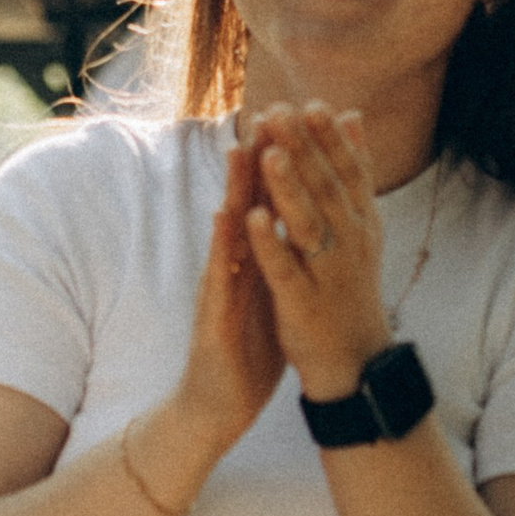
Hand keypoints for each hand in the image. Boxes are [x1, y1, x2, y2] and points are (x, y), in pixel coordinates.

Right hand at [172, 127, 286, 449]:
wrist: (219, 405)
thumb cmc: (246, 349)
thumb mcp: (271, 293)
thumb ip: (282, 256)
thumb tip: (301, 223)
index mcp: (255, 260)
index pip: (269, 204)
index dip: (285, 165)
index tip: (301, 122)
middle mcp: (234, 265)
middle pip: (247, 204)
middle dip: (259, 161)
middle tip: (269, 110)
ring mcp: (220, 286)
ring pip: (228, 230)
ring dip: (234, 189)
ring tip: (242, 145)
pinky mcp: (212, 314)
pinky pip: (220, 274)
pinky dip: (224, 244)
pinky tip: (226, 216)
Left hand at [245, 102, 391, 401]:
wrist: (356, 361)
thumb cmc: (350, 286)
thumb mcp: (361, 226)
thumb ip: (353, 171)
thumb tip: (351, 114)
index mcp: (361, 223)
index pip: (348, 171)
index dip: (329, 138)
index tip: (311, 101)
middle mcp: (350, 243)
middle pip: (326, 190)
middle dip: (303, 150)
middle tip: (280, 112)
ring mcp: (327, 273)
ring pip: (308, 225)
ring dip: (289, 189)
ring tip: (270, 154)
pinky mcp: (304, 303)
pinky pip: (286, 269)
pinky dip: (271, 244)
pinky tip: (253, 219)